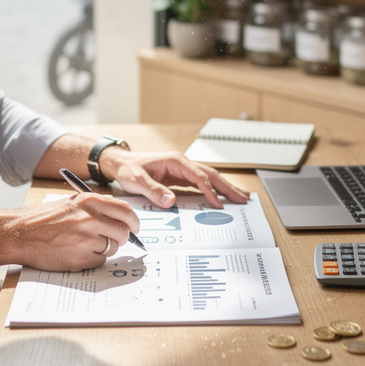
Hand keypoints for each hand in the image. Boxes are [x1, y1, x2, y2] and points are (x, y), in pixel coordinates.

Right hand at [5, 192, 138, 270]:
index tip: (134, 227)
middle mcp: (91, 218)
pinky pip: (99, 261)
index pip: (125, 211)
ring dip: (104, 249)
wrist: (19, 233)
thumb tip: (120, 216)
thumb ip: (95, 207)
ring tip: (84, 244)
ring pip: (112, 248)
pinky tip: (76, 253)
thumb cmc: (43, 219)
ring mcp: (86, 239)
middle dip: (121, 238)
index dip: (133, 221)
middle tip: (112, 240)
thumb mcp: (71, 202)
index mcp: (90, 201)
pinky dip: (92, 260)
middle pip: (123, 232)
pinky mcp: (80, 258)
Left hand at [101, 149, 249, 208]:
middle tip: (244, 198)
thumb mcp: (138, 181)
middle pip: (211, 175)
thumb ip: (154, 191)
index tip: (218, 204)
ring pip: (209, 178)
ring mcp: (182, 170)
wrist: (120, 163)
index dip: (210, 191)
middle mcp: (182, 163)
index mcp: (176, 161)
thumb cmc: (128, 169)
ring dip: (225, 187)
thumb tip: (171, 201)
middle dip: (228, 187)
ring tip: (241, 196)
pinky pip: (201, 183)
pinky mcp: (180, 177)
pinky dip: (214, 189)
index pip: (199, 177)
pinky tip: (222, 197)